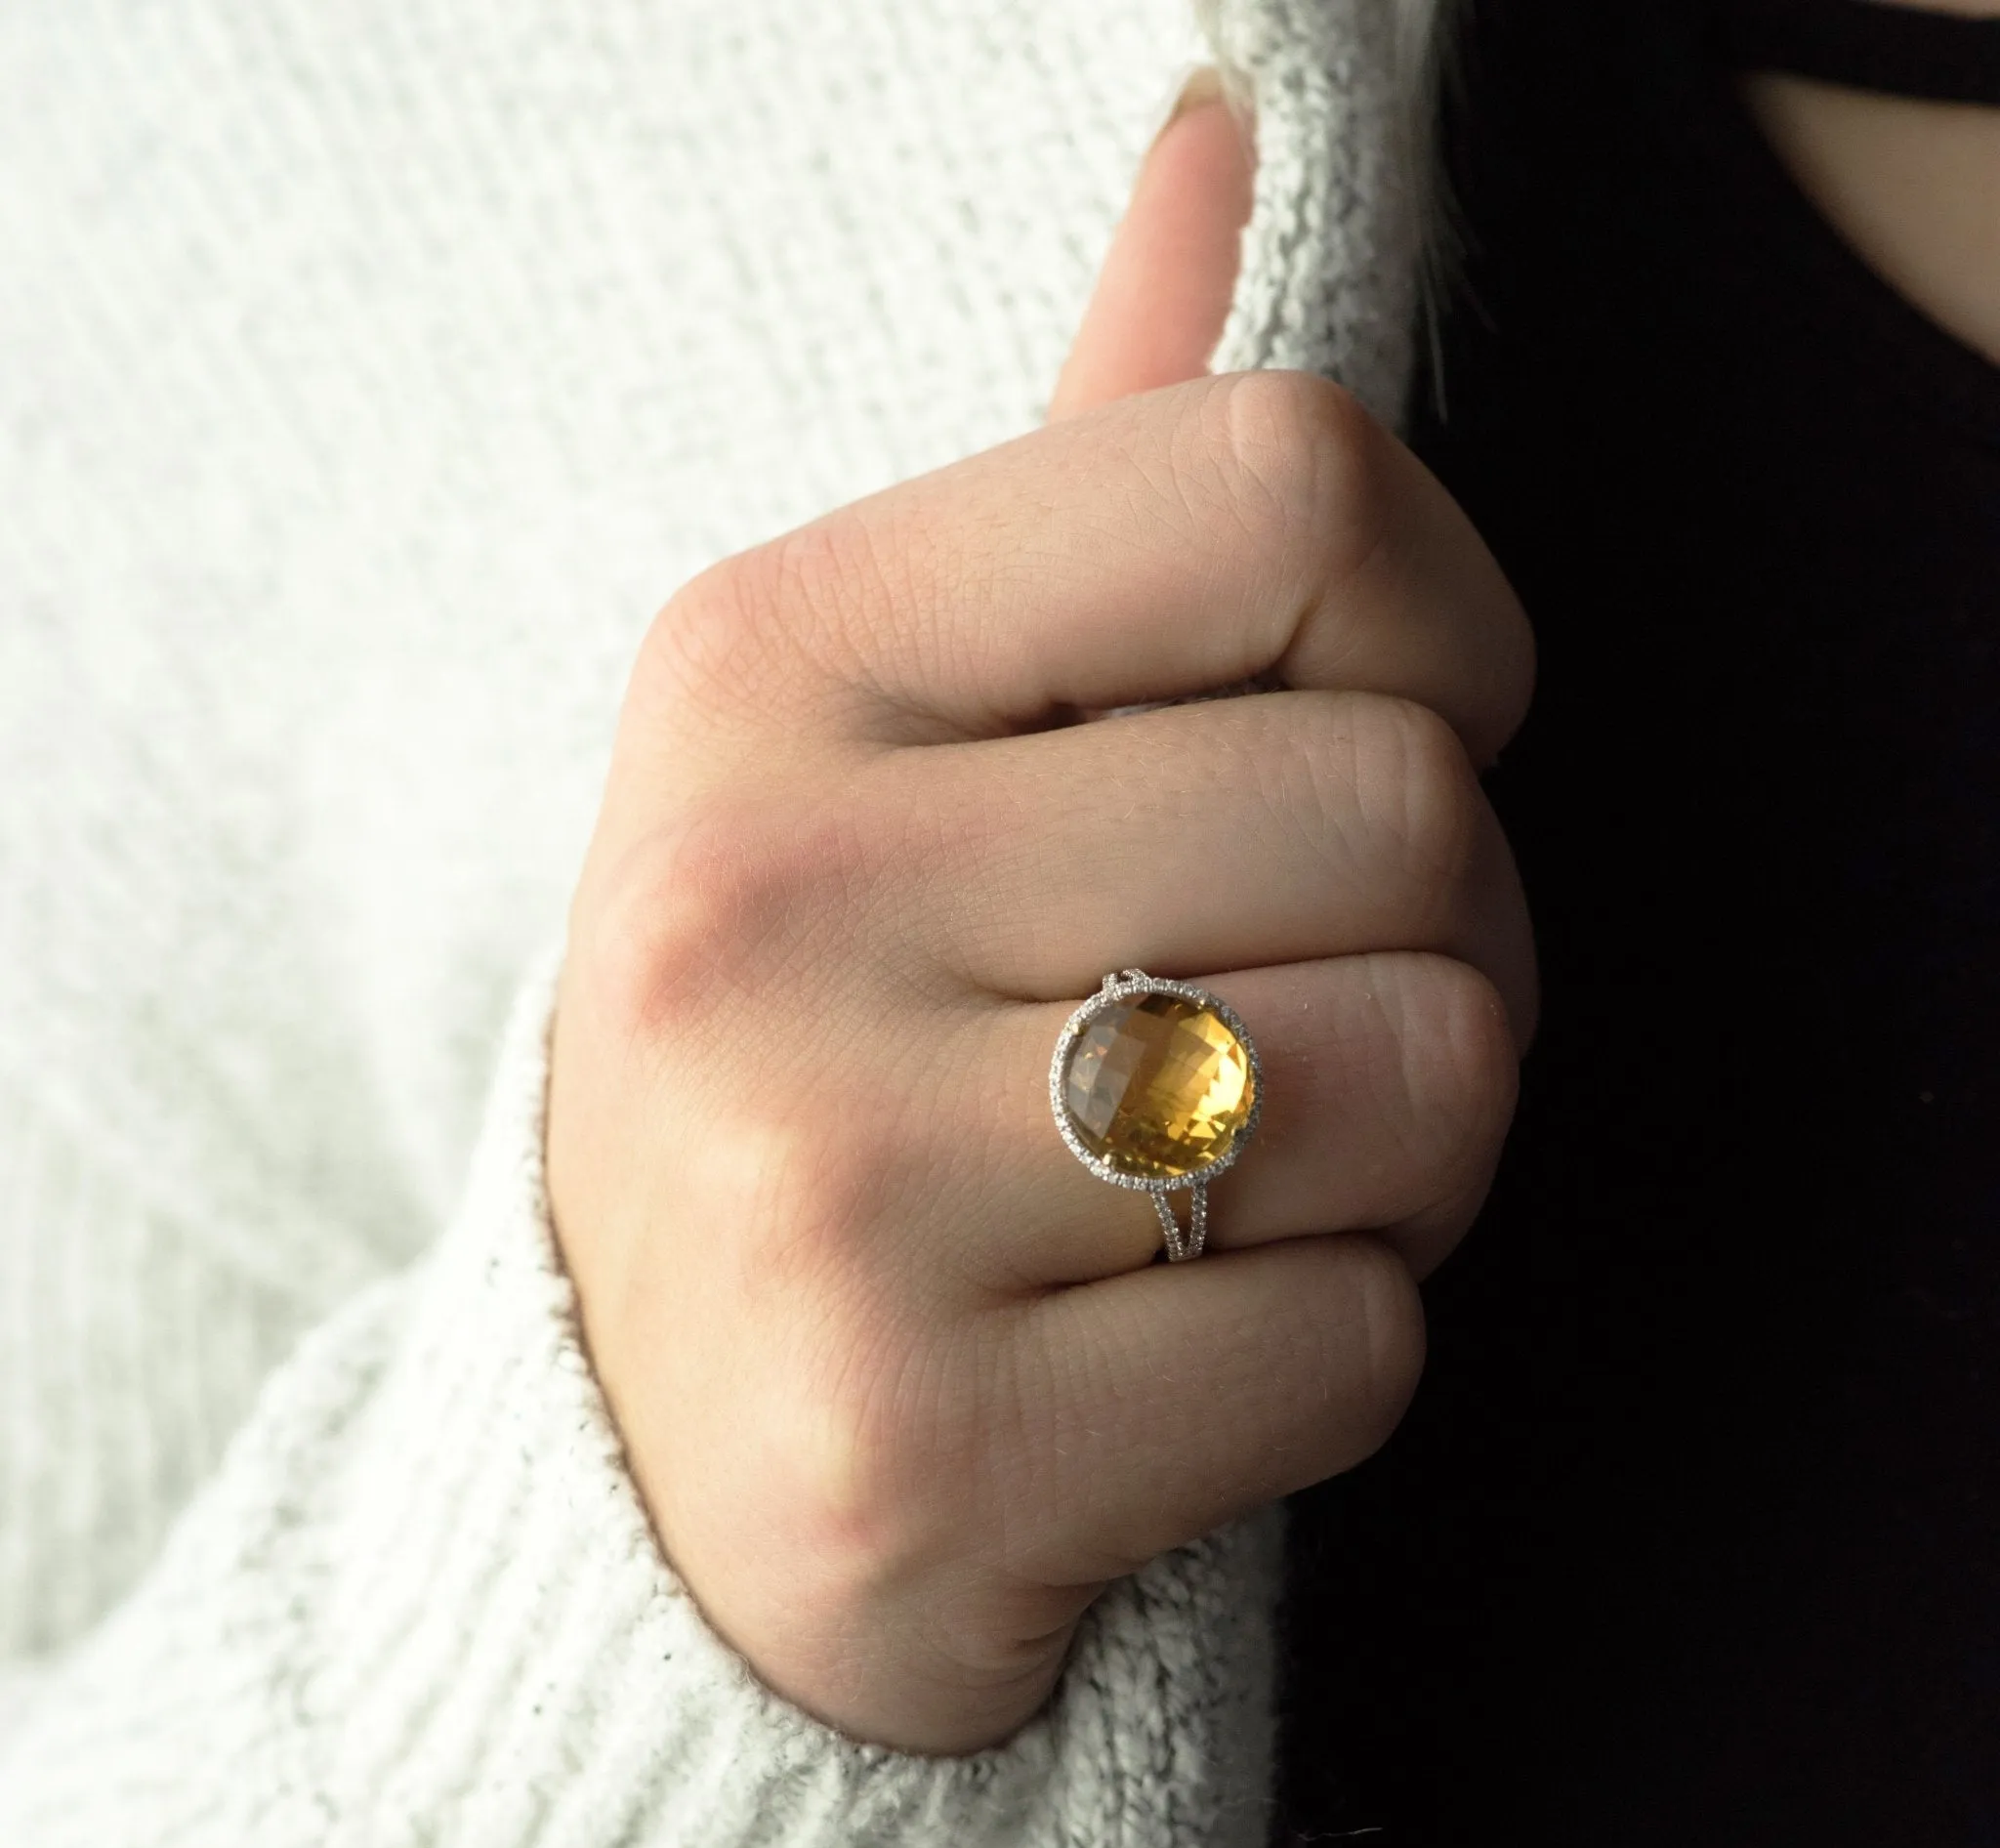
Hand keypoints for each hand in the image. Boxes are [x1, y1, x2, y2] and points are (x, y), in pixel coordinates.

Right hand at [547, 81, 1535, 1754]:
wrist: (635, 1447)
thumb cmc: (811, 1057)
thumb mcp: (884, 740)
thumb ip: (1084, 465)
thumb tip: (1223, 128)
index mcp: (764, 673)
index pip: (1282, 484)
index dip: (1440, 618)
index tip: (1383, 730)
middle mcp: (760, 912)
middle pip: (1405, 806)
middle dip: (1434, 939)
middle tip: (1278, 1021)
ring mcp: (826, 1199)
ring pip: (1426, 1081)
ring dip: (1401, 1154)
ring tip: (1217, 1189)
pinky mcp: (918, 1453)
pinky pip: (1355, 1343)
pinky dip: (1318, 1356)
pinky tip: (1151, 1358)